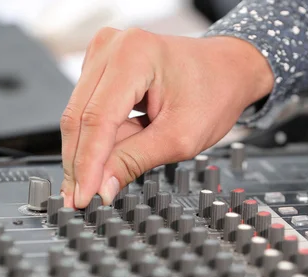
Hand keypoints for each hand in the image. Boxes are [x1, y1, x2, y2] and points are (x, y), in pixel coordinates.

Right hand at [60, 28, 273, 208]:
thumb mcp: (180, 137)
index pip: (97, 119)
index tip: (82, 197)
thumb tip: (101, 187)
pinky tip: (107, 156)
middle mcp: (112, 46)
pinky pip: (88, 110)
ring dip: (86, 153)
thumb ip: (135, 161)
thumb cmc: (214, 93)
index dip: (87, 164)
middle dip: (79, 163)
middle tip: (79, 199)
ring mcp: (104, 52)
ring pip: (79, 115)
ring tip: (98, 182)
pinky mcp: (102, 66)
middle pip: (79, 116)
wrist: (228, 70)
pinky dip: (95, 138)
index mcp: (135, 54)